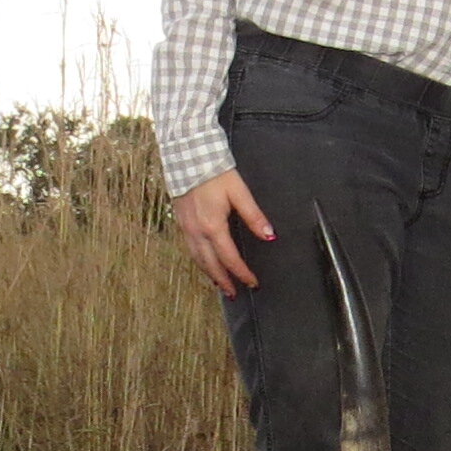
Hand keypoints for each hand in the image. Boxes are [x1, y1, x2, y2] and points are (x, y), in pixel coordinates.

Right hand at [174, 168, 274, 293]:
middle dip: (224, 281)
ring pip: (198, 259)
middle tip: (234, 293)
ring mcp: (186, 228)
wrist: (188, 157)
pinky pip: (190, 249)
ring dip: (210, 274)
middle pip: (211, 265)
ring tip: (221, 285)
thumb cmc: (214, 172)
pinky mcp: (181, 222)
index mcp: (213, 225)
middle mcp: (197, 231)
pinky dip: (199, 261)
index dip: (242, 273)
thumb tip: (269, 235)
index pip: (230, 258)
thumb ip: (254, 216)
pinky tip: (205, 263)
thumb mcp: (239, 193)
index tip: (252, 282)